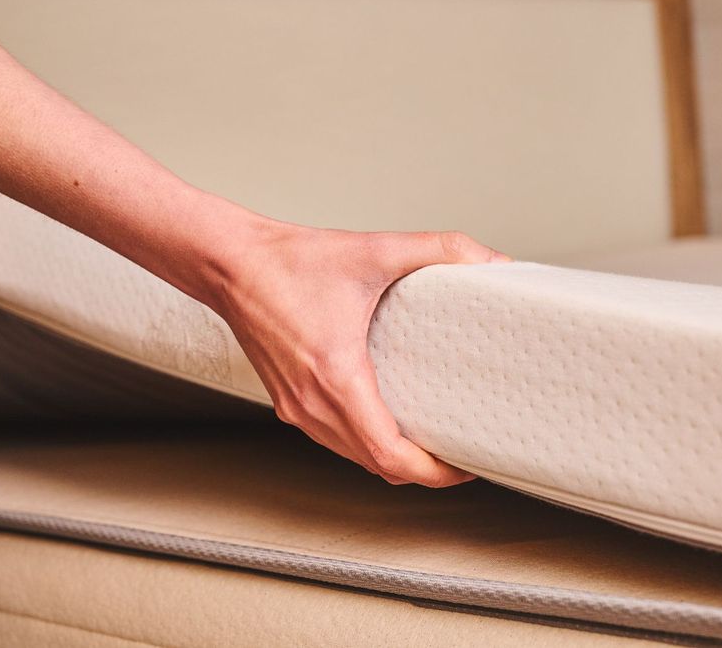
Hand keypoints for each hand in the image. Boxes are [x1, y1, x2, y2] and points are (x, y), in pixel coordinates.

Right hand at [210, 221, 508, 486]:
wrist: (229, 262)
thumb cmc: (289, 261)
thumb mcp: (374, 249)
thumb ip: (439, 248)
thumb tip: (492, 260)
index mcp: (335, 379)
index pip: (390, 456)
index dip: (435, 472)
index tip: (467, 463)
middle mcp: (312, 405)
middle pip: (378, 466)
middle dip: (425, 470)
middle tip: (464, 451)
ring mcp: (296, 408)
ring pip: (355, 457)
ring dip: (395, 459)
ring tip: (435, 440)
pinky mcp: (289, 402)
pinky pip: (336, 440)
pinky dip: (368, 442)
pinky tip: (391, 420)